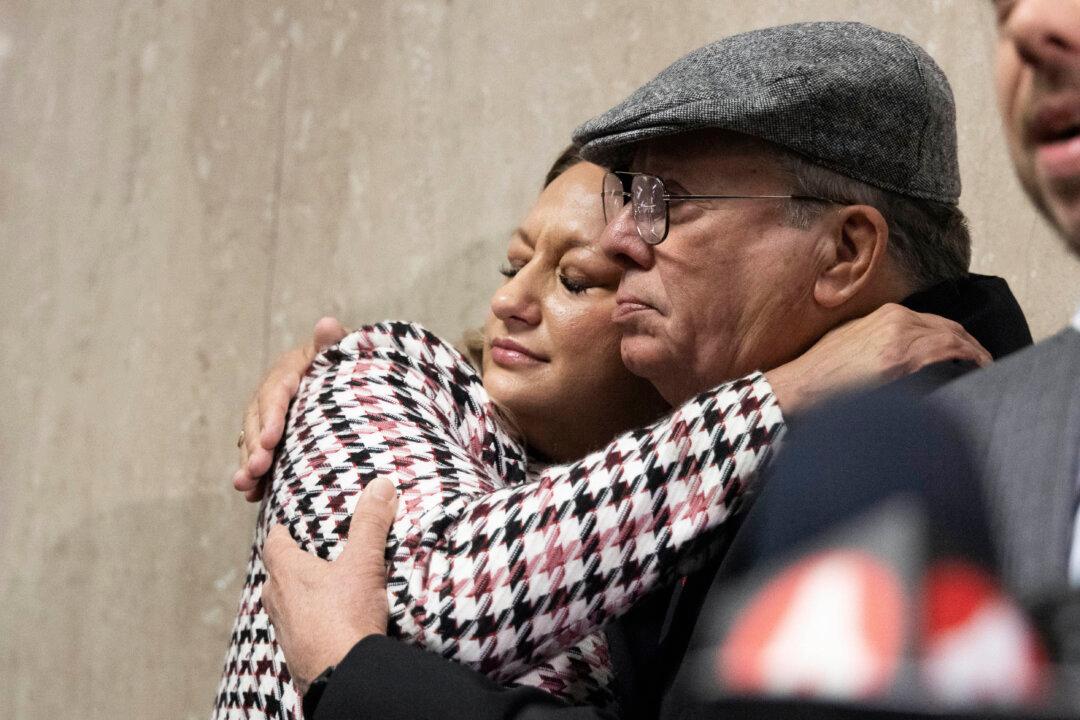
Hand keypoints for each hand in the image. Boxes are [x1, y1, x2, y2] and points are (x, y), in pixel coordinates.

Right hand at [234, 317, 348, 501]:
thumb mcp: (346, 352)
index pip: (277, 391)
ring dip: (247, 462)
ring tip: (245, 486)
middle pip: (259, 418)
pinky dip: (255, 474)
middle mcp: (275, 391)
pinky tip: (252, 494)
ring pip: (252, 438)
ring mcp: (272, 414)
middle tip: (256, 470)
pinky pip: (259, 453)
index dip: (271, 415)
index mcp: (291, 369)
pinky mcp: (274, 435)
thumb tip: (326, 324)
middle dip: (254, 446)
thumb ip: (335, 342)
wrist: (356, 381)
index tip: (269, 440)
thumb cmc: (353, 365)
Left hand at [261, 476, 398, 694]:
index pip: (273, 544)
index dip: (279, 532)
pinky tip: (327, 623)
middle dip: (289, 564)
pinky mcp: (295, 654)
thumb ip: (370, 523)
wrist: (342, 675)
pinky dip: (308, 621)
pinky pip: (297, 630)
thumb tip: (381, 486)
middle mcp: (277, 601)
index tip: (285, 526)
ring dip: (297, 596)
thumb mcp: (363, 563)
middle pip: (275, 575)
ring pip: (284, 605)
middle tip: (308, 555)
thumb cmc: (345, 617)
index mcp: (287, 573)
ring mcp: (284, 630)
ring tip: (319, 590)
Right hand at [766, 303, 991, 414]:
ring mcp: (903, 342)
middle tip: (983, 361)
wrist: (802, 385)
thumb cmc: (820, 369)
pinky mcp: (903, 363)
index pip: (933, 322)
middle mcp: (899, 322)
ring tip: (984, 369)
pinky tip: (974, 373)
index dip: (953, 336)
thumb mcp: (850, 339)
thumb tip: (903, 351)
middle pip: (949, 329)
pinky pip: (947, 357)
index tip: (963, 349)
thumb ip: (879, 337)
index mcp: (887, 314)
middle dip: (970, 344)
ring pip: (954, 341)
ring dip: (973, 354)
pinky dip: (966, 362)